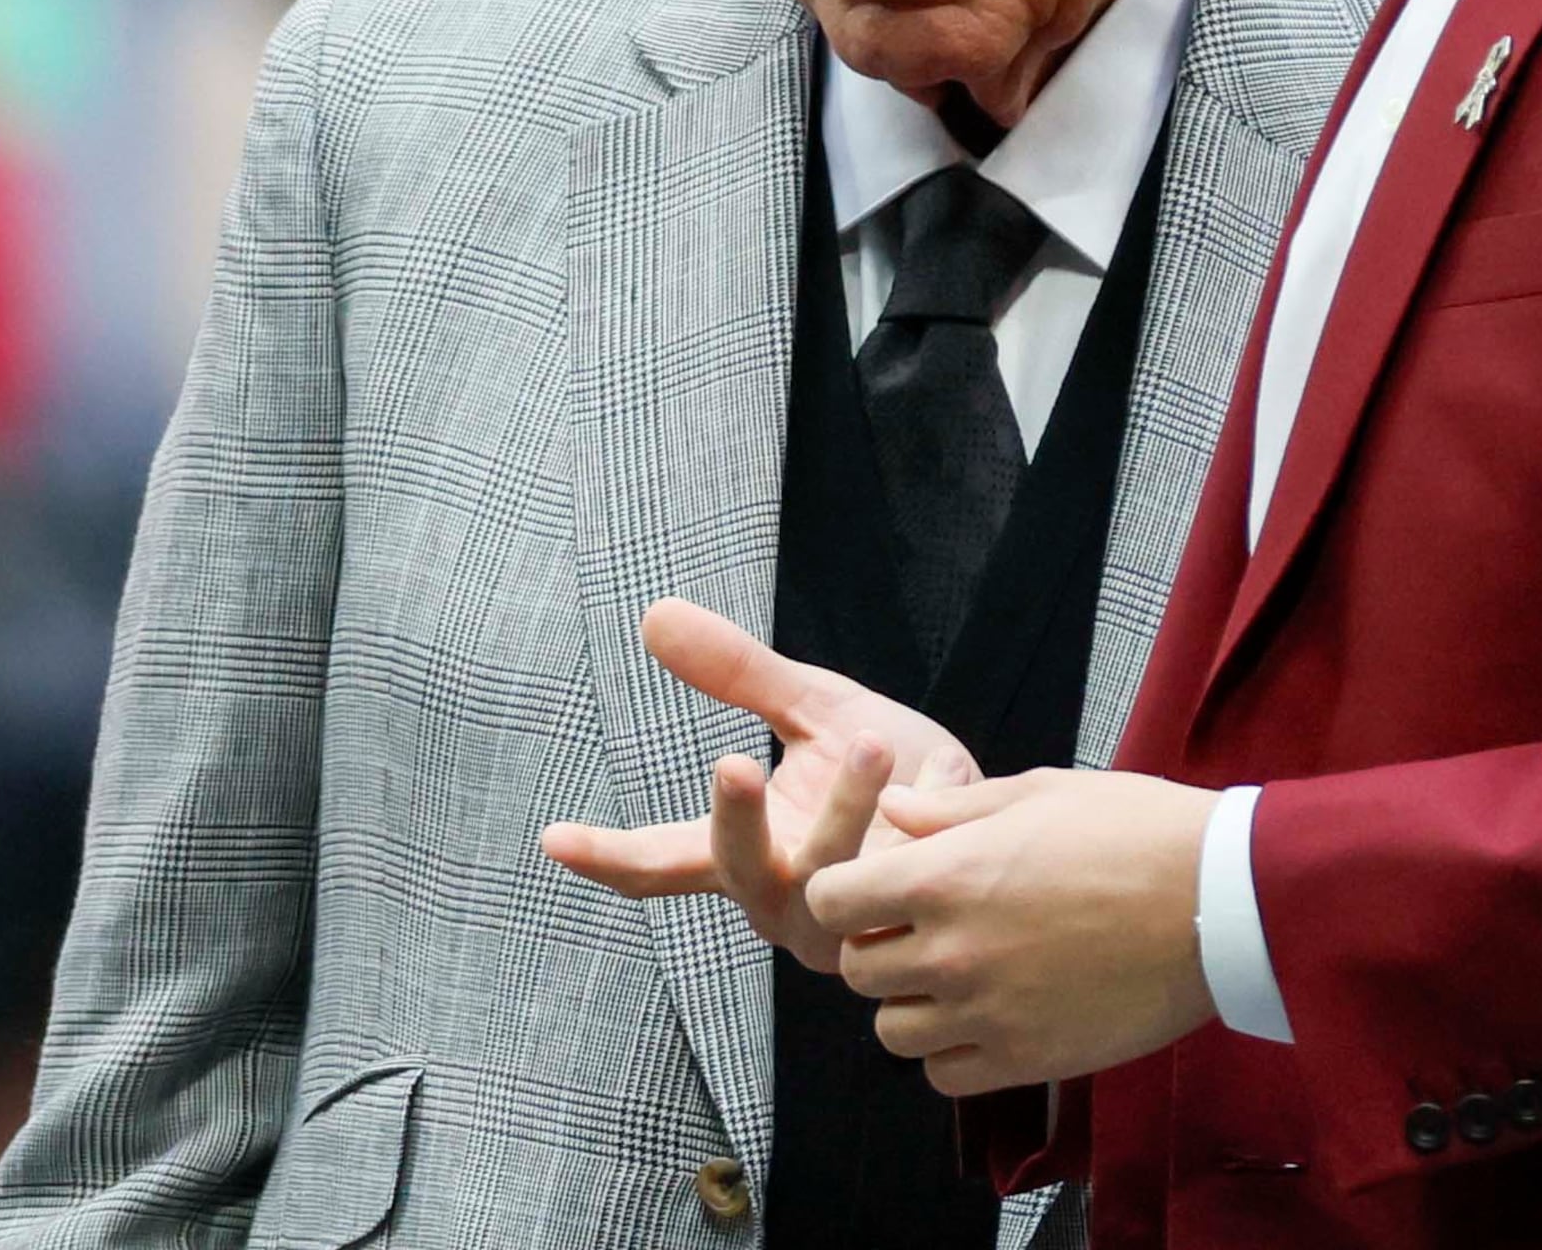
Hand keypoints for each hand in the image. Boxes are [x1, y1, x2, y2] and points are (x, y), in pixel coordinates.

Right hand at [541, 600, 981, 971]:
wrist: (988, 815)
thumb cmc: (888, 765)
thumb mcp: (810, 705)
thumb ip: (738, 673)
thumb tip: (654, 615)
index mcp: (749, 854)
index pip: (661, 863)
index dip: (607, 855)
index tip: (554, 837)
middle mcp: (787, 900)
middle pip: (739, 872)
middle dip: (734, 822)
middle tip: (730, 760)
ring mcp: (847, 923)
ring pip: (830, 880)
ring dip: (846, 810)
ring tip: (869, 739)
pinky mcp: (912, 925)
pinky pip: (906, 885)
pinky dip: (919, 826)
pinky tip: (936, 787)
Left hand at [806, 768, 1220, 1094]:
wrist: (1219, 900)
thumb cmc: (1134, 831)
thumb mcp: (1036, 794)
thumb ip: (950, 809)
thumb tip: (892, 812)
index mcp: (943, 876)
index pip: (830, 903)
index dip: (846, 895)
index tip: (877, 890)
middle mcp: (951, 951)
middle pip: (855, 972)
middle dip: (878, 948)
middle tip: (923, 931)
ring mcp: (987, 1013)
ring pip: (893, 1032)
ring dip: (913, 1006)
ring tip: (959, 978)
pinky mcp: (1028, 1060)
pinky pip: (946, 1077)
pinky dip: (953, 1054)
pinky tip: (989, 1018)